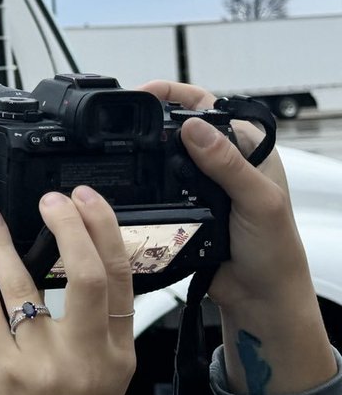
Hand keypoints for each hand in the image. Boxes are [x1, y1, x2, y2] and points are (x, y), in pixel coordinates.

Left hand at [0, 188, 134, 394]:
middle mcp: (85, 357)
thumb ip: (98, 327)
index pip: (121, 280)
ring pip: (24, 285)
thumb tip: (83, 260)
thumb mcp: (104, 378)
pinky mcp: (3, 367)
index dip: (104, 231)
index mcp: (117, 355)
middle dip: (69, 226)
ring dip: (2, 242)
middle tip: (52, 200)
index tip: (86, 201)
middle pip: (86, 275)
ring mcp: (43, 362)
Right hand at [139, 80, 335, 394]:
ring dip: (143, 152)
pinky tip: (127, 181)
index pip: (207, 106)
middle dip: (150, 120)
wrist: (261, 301)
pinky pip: (153, 187)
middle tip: (123, 119)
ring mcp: (198, 185)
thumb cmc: (276, 253)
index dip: (174, 94)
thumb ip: (229, 165)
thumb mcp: (259, 203)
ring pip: (161, 156)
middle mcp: (221, 162)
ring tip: (119, 148)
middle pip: (177, 126)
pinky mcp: (180, 208)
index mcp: (247, 149)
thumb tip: (194, 128)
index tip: (143, 93)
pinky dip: (139, 182)